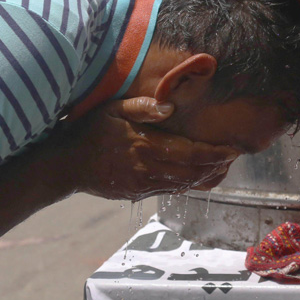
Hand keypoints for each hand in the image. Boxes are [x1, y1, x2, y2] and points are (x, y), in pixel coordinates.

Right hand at [57, 97, 239, 199]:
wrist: (66, 165)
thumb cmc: (90, 130)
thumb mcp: (112, 108)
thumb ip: (142, 106)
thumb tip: (169, 107)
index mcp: (144, 146)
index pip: (190, 152)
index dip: (215, 153)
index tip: (233, 148)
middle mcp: (147, 169)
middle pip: (192, 171)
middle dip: (216, 165)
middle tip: (234, 156)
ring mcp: (142, 185)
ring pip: (184, 184)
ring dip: (206, 177)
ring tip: (224, 166)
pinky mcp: (136, 194)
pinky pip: (170, 190)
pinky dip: (189, 184)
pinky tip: (200, 176)